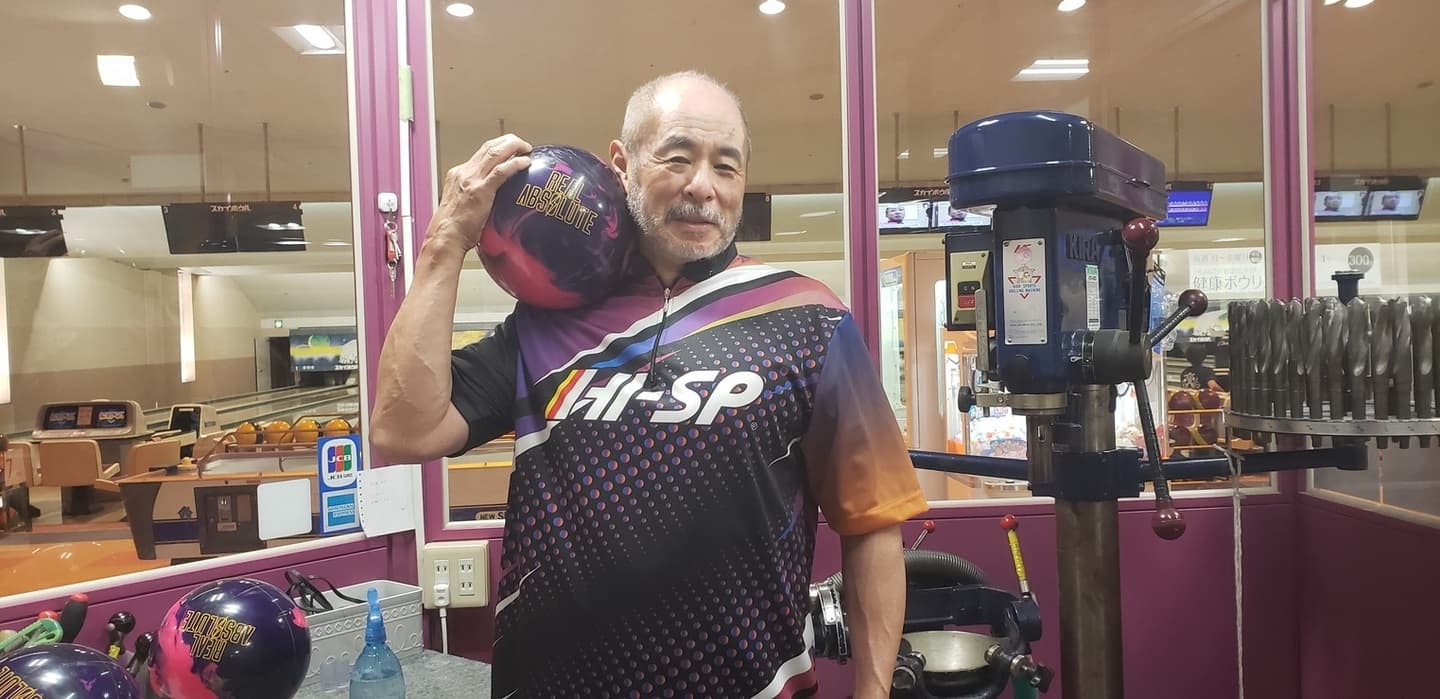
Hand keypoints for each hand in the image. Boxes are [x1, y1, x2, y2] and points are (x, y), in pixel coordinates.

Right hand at [430, 134, 532, 251]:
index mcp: (458, 174)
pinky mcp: (481, 190)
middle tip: (522, 144)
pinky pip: (501, 171)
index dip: (498, 147)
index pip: (481, 153)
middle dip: (508, 141)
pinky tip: (525, 162)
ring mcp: (472, 180)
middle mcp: (464, 172)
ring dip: (513, 146)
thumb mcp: (461, 203)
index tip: (510, 148)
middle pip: (489, 146)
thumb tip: (490, 198)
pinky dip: (515, 163)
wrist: (446, 236)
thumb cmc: (454, 228)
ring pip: (495, 152)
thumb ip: (473, 194)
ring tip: (526, 148)